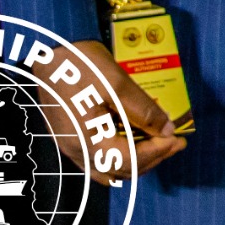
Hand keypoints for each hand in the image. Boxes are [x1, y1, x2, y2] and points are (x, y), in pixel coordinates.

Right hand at [32, 40, 187, 179]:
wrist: (47, 54)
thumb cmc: (79, 65)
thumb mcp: (116, 83)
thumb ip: (143, 110)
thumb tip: (167, 130)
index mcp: (86, 141)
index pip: (129, 161)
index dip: (157, 152)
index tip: (178, 139)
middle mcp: (77, 151)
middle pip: (121, 170)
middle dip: (152, 157)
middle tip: (176, 141)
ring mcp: (72, 146)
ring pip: (110, 169)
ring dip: (138, 159)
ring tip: (160, 141)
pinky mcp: (71, 138)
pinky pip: (100, 159)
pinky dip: (123, 154)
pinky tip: (137, 138)